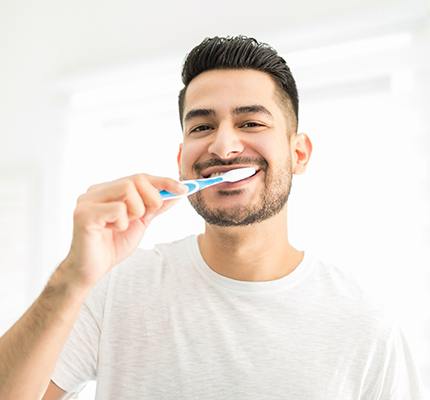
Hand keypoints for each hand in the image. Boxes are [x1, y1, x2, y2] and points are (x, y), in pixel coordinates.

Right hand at [63, 173, 186, 288]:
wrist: (92, 270)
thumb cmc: (113, 245)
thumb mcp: (141, 222)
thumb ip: (156, 207)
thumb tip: (178, 193)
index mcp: (108, 190)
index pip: (140, 177)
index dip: (164, 182)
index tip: (184, 189)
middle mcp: (96, 191)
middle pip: (136, 179)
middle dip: (152, 198)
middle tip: (145, 216)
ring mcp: (87, 200)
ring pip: (128, 189)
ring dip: (136, 211)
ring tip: (124, 225)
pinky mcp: (84, 214)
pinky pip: (118, 209)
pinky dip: (122, 223)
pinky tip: (112, 231)